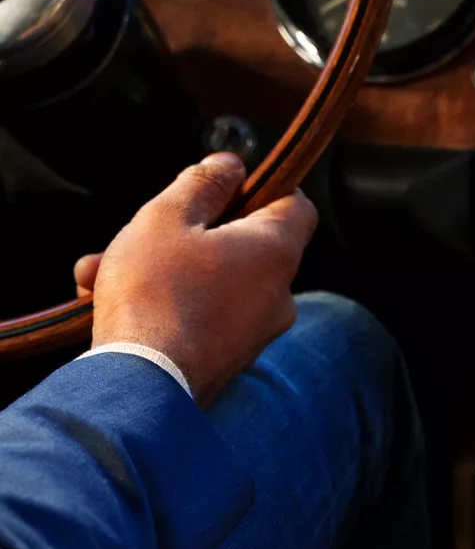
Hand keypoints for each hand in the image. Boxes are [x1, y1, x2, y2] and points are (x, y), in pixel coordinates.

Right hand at [73, 153, 317, 404]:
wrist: (143, 384)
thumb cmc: (155, 294)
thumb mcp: (168, 216)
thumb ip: (202, 183)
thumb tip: (231, 164)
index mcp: (275, 252)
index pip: (297, 204)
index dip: (267, 185)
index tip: (229, 183)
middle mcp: (278, 296)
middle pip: (245, 244)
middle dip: (191, 231)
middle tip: (145, 229)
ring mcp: (257, 334)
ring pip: (213, 282)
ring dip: (164, 269)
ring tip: (103, 269)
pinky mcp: (230, 361)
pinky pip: (202, 317)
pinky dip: (166, 305)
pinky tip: (110, 302)